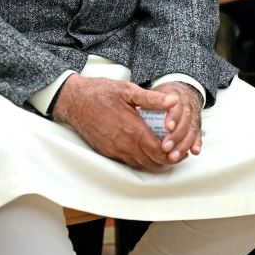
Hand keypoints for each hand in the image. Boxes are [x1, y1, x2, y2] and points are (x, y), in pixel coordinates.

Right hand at [52, 74, 178, 170]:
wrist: (74, 101)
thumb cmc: (100, 93)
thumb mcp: (128, 90)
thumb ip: (152, 98)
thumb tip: (174, 101)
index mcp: (132, 130)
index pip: (159, 152)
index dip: (173, 154)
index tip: (181, 149)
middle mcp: (124, 145)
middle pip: (152, 163)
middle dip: (166, 160)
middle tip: (176, 152)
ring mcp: (114, 151)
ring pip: (140, 165)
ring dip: (153, 161)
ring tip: (164, 152)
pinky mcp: (106, 152)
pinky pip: (127, 162)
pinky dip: (140, 160)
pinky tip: (144, 149)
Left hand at [152, 82, 203, 162]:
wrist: (183, 92)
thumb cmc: (165, 95)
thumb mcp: (155, 91)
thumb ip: (149, 98)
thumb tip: (138, 107)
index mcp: (176, 97)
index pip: (177, 107)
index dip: (173, 118)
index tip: (167, 127)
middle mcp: (187, 107)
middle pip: (186, 122)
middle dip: (177, 137)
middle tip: (166, 148)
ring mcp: (193, 117)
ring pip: (192, 131)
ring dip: (184, 145)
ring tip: (173, 156)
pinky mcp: (196, 127)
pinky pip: (198, 135)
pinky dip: (197, 144)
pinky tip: (194, 152)